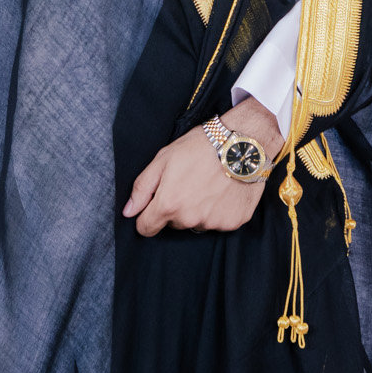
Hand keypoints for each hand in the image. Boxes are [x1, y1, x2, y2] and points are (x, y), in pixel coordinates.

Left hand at [123, 97, 282, 237]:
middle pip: (174, 224)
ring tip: (209, 184)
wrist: (242, 145)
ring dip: (199, 210)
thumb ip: (142, 188)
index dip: (148, 216)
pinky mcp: (234, 222)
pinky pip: (219, 222)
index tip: (156, 204)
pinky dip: (220, 210)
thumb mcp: (163, 159)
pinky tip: (224, 191)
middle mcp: (190, 219)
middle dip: (177, 208)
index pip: (147, 228)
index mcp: (169, 205)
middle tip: (189, 183)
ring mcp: (213, 223)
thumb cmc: (201, 147)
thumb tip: (128, 212)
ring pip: (197, 223)